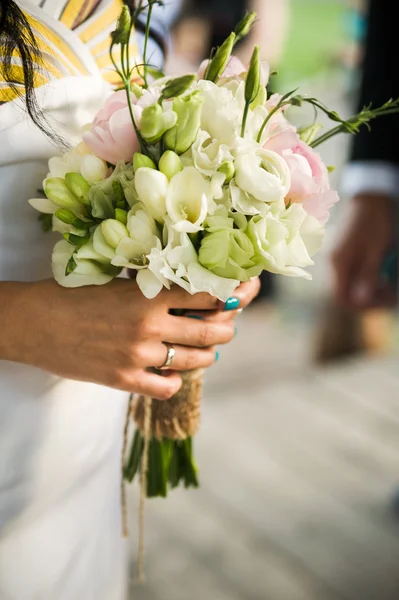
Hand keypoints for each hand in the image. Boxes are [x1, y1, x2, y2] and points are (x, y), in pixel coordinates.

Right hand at [3, 278, 259, 399]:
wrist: (35, 323)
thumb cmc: (73, 296)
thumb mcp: (116, 282)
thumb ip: (152, 287)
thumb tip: (187, 290)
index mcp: (148, 295)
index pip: (206, 295)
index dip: (231, 296)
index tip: (243, 296)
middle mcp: (149, 326)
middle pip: (210, 330)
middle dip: (226, 329)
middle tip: (228, 327)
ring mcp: (138, 356)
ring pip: (194, 360)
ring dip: (207, 355)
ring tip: (208, 352)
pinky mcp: (123, 380)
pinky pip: (165, 387)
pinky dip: (174, 382)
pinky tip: (172, 375)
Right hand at [331, 194, 396, 308]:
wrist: (369, 198)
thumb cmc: (374, 222)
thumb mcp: (376, 251)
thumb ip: (367, 276)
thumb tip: (361, 301)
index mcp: (338, 262)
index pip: (341, 296)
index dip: (360, 306)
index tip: (382, 305)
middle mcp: (333, 262)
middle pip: (345, 292)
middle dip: (368, 299)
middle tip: (391, 296)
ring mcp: (337, 258)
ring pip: (349, 284)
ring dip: (368, 290)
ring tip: (388, 285)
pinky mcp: (343, 254)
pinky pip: (351, 274)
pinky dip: (365, 279)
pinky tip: (380, 275)